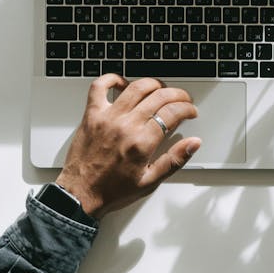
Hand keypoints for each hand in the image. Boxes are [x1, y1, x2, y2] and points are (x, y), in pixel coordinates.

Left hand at [57, 75, 200, 216]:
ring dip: (153, 84)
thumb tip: (193, 143)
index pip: (172, 113)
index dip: (187, 108)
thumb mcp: (150, 181)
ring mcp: (107, 118)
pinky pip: (100, 87)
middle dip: (177, 95)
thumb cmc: (112, 190)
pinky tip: (123, 83)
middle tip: (181, 100)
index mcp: (141, 143)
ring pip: (135, 87)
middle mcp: (125, 126)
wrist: (81, 193)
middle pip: (158, 96)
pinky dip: (112, 79)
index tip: (190, 111)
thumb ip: (174, 160)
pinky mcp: (91, 115)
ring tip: (160, 89)